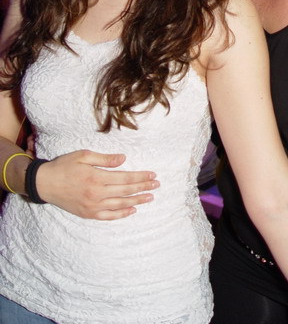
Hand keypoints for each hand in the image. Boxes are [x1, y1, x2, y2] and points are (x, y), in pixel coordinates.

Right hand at [36, 150, 158, 219]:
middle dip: (143, 188)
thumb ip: (105, 159)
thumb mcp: (84, 155)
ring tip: (150, 197)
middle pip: (126, 191)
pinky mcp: (88, 214)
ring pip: (120, 205)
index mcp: (96, 177)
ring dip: (137, 201)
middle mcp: (96, 194)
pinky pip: (109, 216)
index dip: (141, 177)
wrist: (45, 183)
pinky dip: (122, 214)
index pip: (125, 178)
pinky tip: (132, 210)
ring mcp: (92, 206)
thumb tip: (124, 159)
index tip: (153, 175)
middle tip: (157, 185)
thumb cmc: (64, 166)